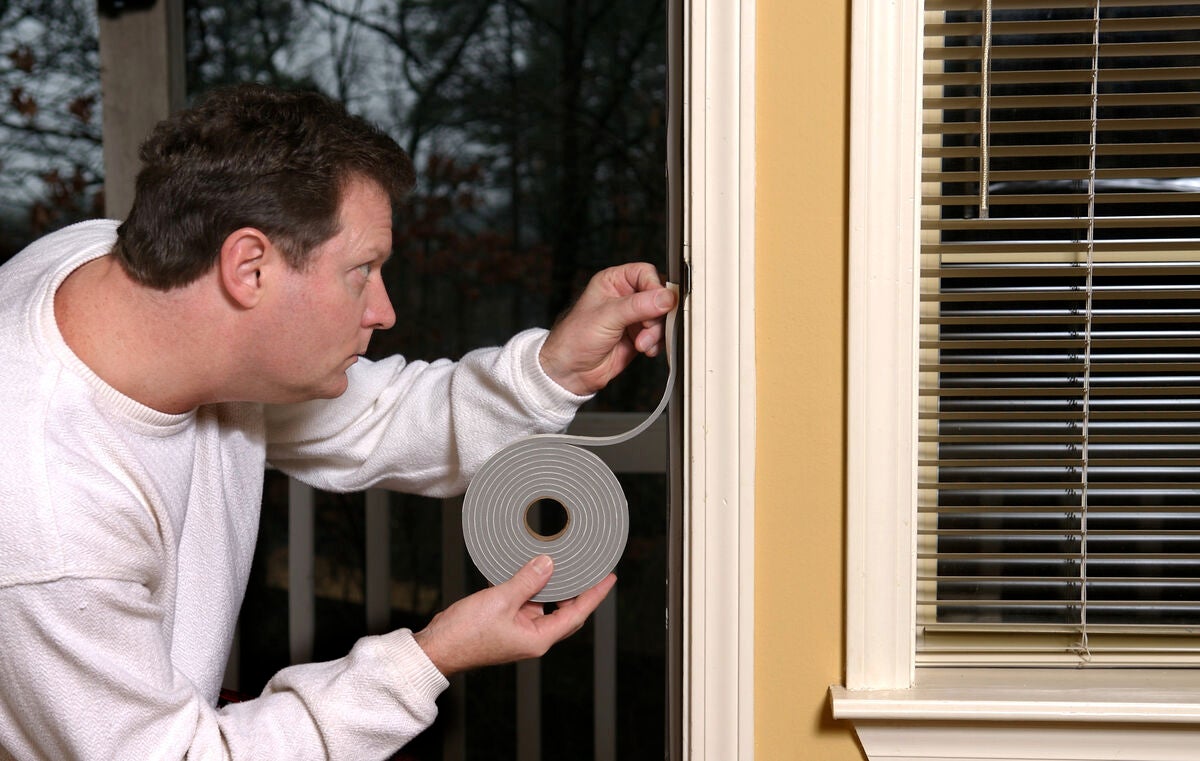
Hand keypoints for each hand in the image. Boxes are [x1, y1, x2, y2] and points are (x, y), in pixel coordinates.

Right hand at [412, 555, 615, 676]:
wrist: (437, 648)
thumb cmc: (465, 634)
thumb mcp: (500, 601)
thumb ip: (527, 581)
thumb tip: (548, 564)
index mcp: (538, 639)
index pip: (576, 614)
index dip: (594, 595)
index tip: (608, 578)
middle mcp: (532, 637)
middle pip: (565, 612)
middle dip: (577, 590)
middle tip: (589, 568)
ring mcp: (518, 632)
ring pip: (543, 605)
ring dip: (550, 585)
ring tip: (558, 562)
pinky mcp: (505, 624)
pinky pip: (525, 603)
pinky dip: (528, 587)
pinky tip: (526, 570)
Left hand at [539, 263, 677, 395]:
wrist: (572, 371)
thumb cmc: (575, 339)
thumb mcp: (607, 317)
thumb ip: (638, 306)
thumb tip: (665, 298)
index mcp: (613, 282)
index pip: (645, 274)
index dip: (655, 288)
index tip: (660, 304)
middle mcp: (625, 296)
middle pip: (658, 296)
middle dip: (657, 316)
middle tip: (647, 328)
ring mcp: (633, 317)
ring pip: (662, 317)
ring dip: (656, 332)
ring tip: (641, 343)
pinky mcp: (639, 335)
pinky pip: (660, 334)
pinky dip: (657, 343)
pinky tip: (645, 349)